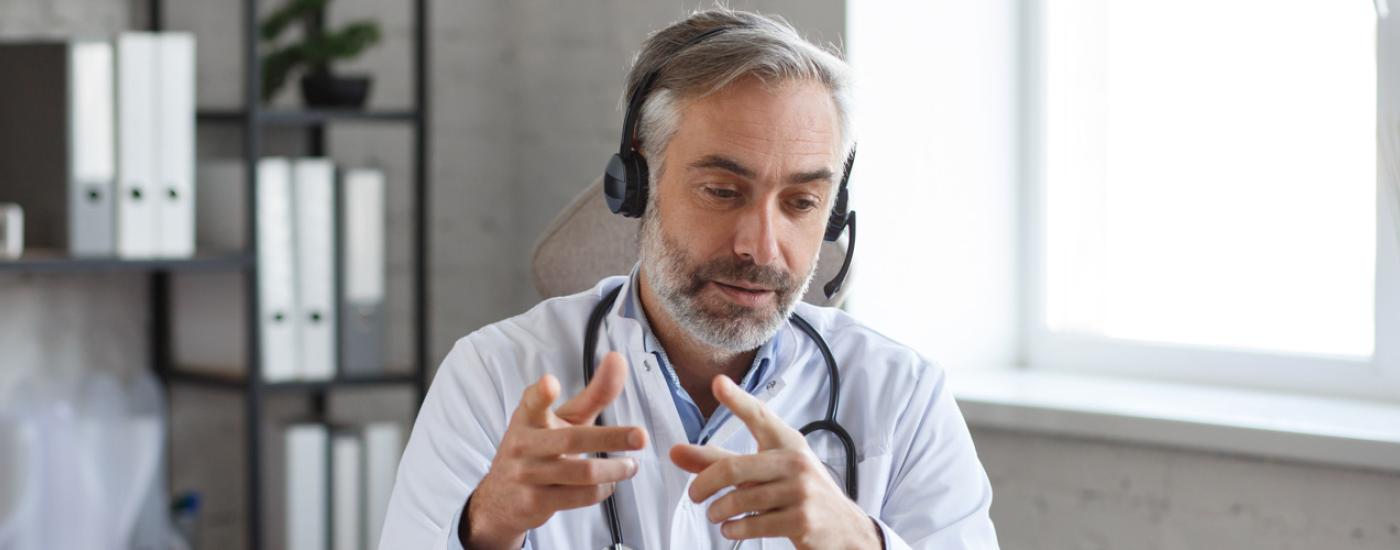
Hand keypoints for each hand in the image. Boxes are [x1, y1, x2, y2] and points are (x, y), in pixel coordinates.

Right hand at [463, 352, 647, 549]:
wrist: (502, 496)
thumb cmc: (540, 447)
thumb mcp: (563, 418)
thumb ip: (594, 393)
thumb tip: (618, 359)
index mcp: (529, 417)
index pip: (532, 401)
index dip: (541, 393)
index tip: (550, 382)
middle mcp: (524, 443)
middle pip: (572, 439)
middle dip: (610, 437)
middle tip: (640, 436)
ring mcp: (527, 474)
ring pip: (582, 472)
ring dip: (614, 469)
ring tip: (631, 465)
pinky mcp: (536, 501)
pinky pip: (580, 496)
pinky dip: (603, 489)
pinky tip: (610, 483)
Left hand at [669, 376, 880, 549]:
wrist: (844, 529)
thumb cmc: (800, 493)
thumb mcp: (766, 471)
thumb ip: (718, 461)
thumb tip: (675, 452)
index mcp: (788, 443)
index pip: (760, 416)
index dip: (738, 400)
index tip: (718, 383)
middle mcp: (795, 462)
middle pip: (735, 467)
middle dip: (705, 483)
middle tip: (694, 494)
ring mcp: (801, 492)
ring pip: (741, 499)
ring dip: (718, 511)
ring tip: (715, 514)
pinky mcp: (801, 521)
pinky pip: (753, 523)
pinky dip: (734, 528)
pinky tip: (731, 528)